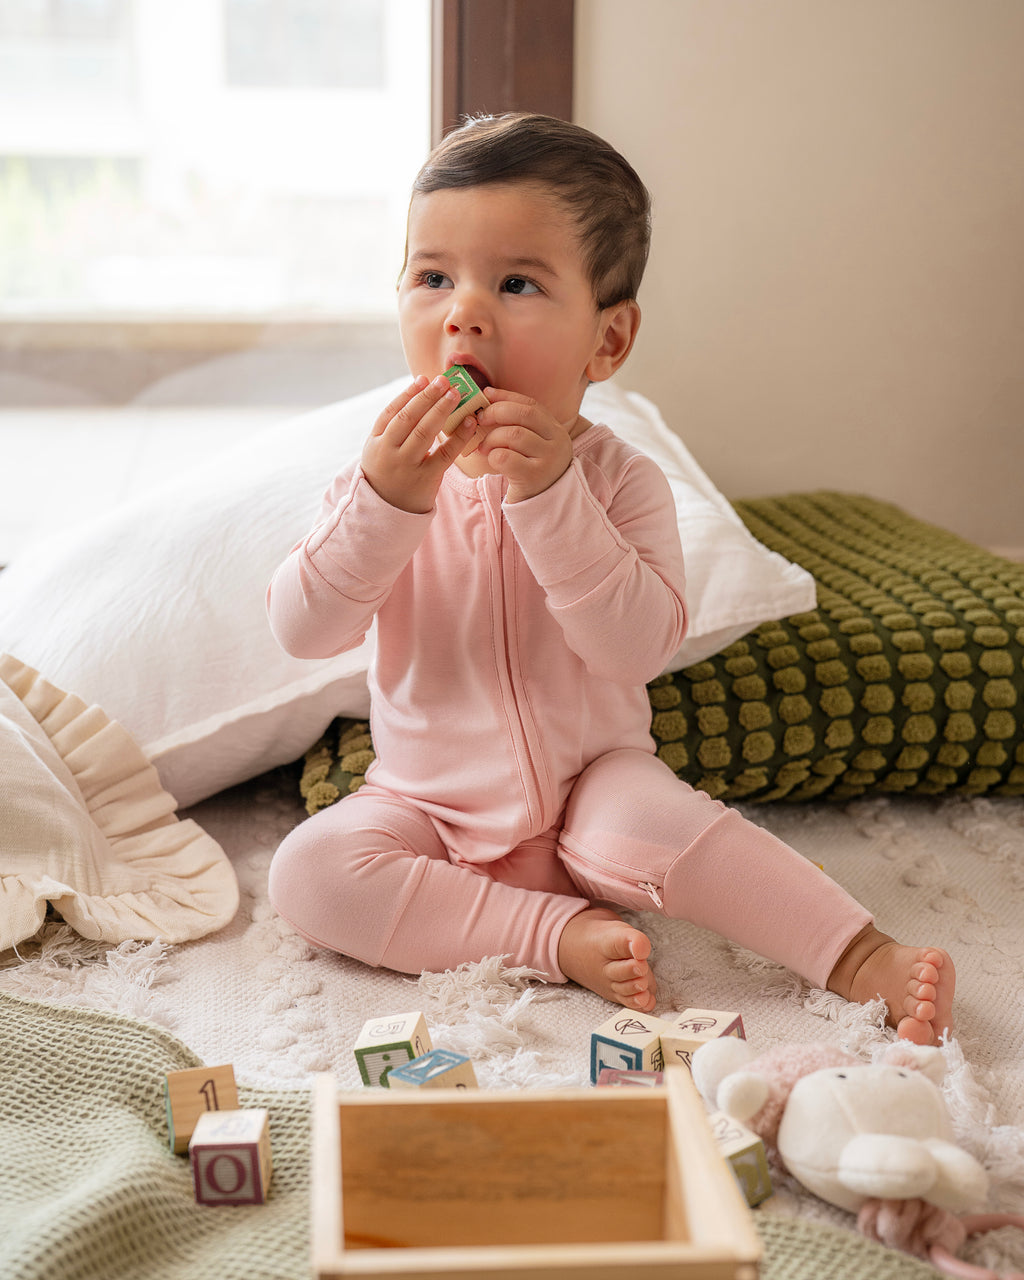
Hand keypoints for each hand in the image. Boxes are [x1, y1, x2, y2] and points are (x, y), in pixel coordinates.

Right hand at [361, 375, 479, 512]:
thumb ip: (393, 426)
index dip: (408, 394)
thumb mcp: (379, 449)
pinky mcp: (426, 478)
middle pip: (408, 418)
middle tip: (444, 381)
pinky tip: (470, 422)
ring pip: (424, 432)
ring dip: (441, 410)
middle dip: (427, 397)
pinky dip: (459, 437)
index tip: (424, 379)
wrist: (387, 511)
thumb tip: (420, 392)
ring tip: (455, 394)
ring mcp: (407, 466)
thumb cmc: (388, 472)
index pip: (391, 412)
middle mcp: (389, 452)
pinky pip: (445, 454)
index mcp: (376, 442)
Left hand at [474, 389, 574, 502]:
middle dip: (496, 413)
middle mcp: (558, 442)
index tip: (486, 396)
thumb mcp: (529, 444)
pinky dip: (492, 456)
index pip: (530, 404)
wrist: (541, 507)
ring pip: (513, 435)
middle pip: (523, 415)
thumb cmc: (528, 470)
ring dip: (491, 438)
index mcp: (556, 430)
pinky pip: (505, 458)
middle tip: (479, 420)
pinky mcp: (534, 478)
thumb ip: (515, 422)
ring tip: (482, 446)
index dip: (506, 397)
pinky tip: (491, 460)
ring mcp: (548, 460)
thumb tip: (488, 394)